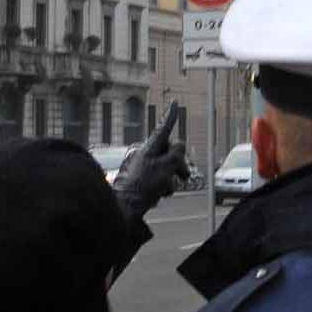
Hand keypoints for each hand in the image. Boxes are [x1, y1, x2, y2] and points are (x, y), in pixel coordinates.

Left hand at [113, 101, 189, 224]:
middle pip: (169, 153)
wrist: (125, 207)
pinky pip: (157, 180)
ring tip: (165, 190)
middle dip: (179, 165)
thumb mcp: (167, 166)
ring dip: (170, 180)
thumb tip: (179, 146)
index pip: (164, 128)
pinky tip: (156, 196)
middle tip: (185, 176)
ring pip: (166, 169)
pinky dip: (161, 188)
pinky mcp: (141, 182)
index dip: (171, 116)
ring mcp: (143, 168)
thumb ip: (177, 153)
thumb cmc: (144, 185)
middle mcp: (145, 155)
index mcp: (150, 147)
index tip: (175, 103)